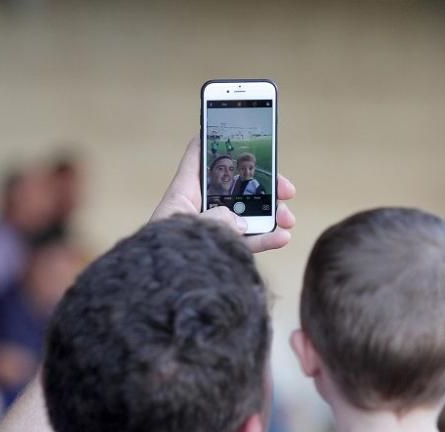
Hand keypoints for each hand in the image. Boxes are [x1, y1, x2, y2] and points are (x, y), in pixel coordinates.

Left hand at [150, 136, 296, 253]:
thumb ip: (217, 220)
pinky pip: (245, 243)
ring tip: (287, 218)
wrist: (156, 294)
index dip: (215, 136)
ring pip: (245, 215)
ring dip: (270, 216)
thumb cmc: (162, 256)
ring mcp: (210, 231)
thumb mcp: (188, 230)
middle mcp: (197, 209)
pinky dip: (264, 240)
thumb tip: (240, 223)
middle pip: (235, 186)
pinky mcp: (218, 252)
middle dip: (263, 185)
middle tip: (286, 189)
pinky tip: (281, 237)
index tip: (237, 125)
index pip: (199, 155)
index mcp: (183, 193)